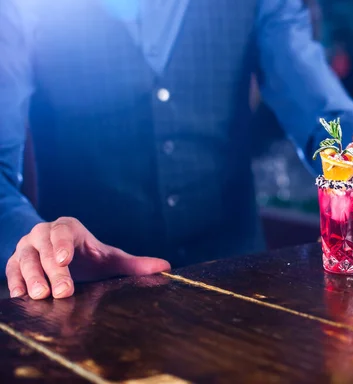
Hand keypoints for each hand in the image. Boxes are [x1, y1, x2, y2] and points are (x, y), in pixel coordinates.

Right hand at [5, 217, 170, 299]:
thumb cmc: (90, 257)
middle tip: (61, 290)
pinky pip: (10, 270)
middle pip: (44, 248)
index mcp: (68, 228)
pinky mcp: (14, 262)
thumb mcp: (111, 259)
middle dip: (52, 270)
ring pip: (24, 259)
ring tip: (40, 296)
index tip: (65, 260)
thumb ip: (135, 264)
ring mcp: (26, 247)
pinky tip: (20, 296)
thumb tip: (166, 266)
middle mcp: (44, 233)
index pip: (63, 232)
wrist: (64, 258)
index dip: (62, 244)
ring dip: (31, 277)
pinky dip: (14, 282)